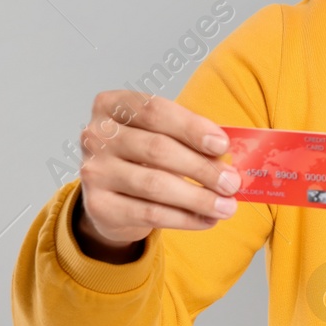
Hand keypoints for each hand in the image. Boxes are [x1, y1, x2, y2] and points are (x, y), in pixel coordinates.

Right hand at [73, 91, 240, 251]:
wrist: (112, 195)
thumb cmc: (144, 156)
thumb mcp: (164, 135)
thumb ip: (190, 139)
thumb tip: (225, 156)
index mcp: (112, 105)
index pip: (155, 110)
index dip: (191, 127)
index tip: (222, 145)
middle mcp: (96, 135)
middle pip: (157, 149)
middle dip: (202, 167)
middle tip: (232, 182)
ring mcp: (94, 171)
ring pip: (155, 184)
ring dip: (198, 197)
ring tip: (227, 205)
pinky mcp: (99, 206)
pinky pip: (149, 213)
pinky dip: (184, 218)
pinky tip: (207, 219)